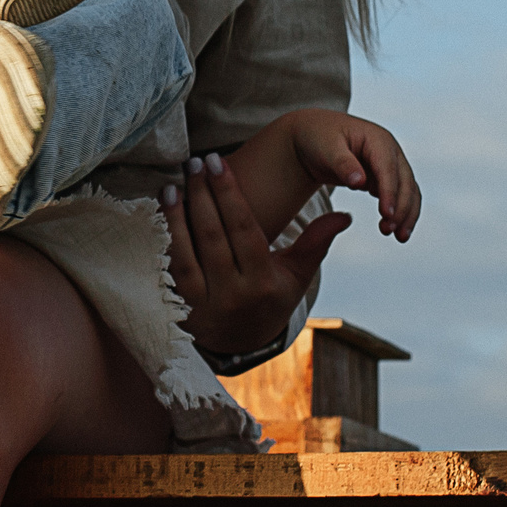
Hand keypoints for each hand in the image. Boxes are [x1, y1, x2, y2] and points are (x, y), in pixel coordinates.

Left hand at [161, 153, 352, 357]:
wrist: (239, 345)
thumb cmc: (270, 299)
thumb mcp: (296, 276)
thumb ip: (316, 243)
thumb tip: (345, 215)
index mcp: (262, 282)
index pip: (244, 230)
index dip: (229, 194)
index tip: (219, 162)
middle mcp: (231, 294)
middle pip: (213, 236)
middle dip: (203, 195)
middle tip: (196, 162)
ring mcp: (202, 303)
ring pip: (185, 252)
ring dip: (177, 215)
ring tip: (174, 183)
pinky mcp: (179, 306)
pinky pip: (167, 267)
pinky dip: (163, 238)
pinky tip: (161, 213)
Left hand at [285, 109, 420, 241]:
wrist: (315, 135)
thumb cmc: (319, 138)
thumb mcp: (326, 148)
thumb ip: (343, 164)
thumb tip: (359, 182)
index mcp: (377, 139)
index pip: (388, 169)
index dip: (390, 192)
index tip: (387, 215)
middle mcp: (390, 151)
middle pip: (405, 181)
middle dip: (401, 207)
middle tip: (388, 231)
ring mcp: (391, 164)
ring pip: (408, 191)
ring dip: (407, 214)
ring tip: (399, 237)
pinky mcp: (386, 177)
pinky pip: (400, 196)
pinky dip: (401, 213)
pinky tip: (395, 230)